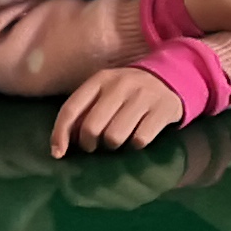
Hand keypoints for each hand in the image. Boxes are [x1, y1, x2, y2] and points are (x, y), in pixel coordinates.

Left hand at [53, 63, 189, 157]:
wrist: (173, 77)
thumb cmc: (129, 92)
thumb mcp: (106, 91)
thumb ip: (85, 111)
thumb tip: (63, 144)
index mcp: (100, 79)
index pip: (71, 109)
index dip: (60, 134)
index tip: (58, 153)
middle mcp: (120, 85)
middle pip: (91, 127)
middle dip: (89, 144)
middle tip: (96, 146)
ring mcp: (143, 96)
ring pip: (114, 137)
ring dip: (113, 146)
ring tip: (118, 140)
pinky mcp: (162, 109)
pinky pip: (139, 140)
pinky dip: (136, 145)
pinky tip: (138, 137)